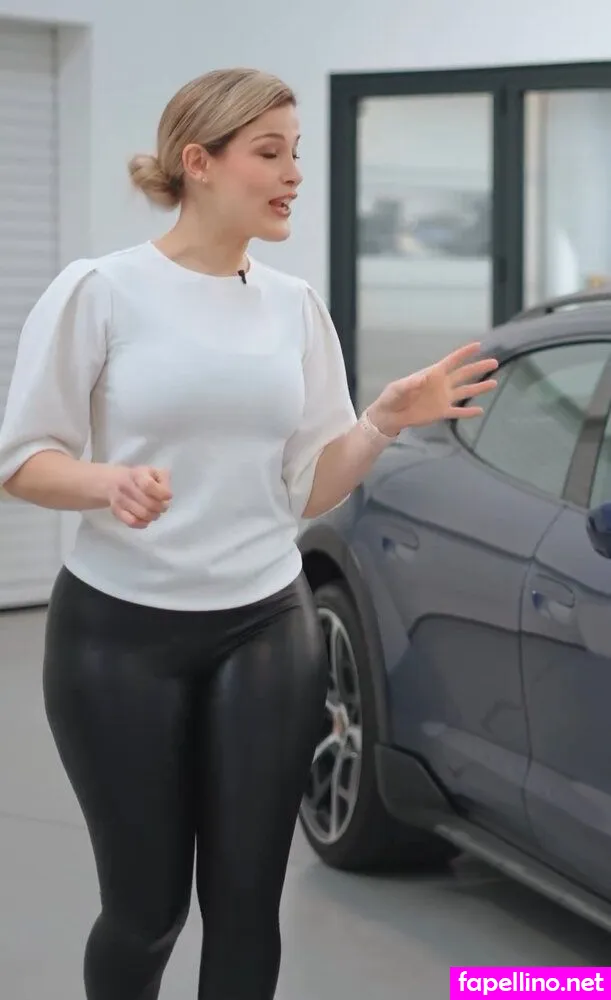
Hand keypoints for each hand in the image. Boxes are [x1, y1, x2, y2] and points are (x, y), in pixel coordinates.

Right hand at [107, 465, 171, 528]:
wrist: (112, 481)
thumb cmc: (139, 477)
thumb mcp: (154, 471)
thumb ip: (164, 480)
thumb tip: (167, 496)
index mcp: (138, 474)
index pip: (148, 486)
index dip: (162, 493)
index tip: (168, 496)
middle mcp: (126, 486)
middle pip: (149, 504)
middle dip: (161, 507)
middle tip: (163, 506)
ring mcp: (120, 500)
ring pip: (142, 514)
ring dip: (154, 516)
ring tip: (155, 512)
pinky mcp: (116, 511)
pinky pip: (132, 522)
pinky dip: (143, 523)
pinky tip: (146, 519)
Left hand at [367, 341, 498, 436]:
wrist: (390, 415)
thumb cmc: (392, 397)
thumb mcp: (398, 388)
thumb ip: (410, 383)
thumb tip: (423, 378)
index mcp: (433, 374)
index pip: (452, 361)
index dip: (464, 353)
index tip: (478, 345)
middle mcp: (442, 384)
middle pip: (464, 374)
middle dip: (479, 368)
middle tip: (494, 362)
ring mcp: (443, 398)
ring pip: (465, 391)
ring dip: (479, 388)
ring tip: (494, 383)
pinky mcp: (441, 412)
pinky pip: (458, 412)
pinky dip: (468, 412)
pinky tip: (480, 411)